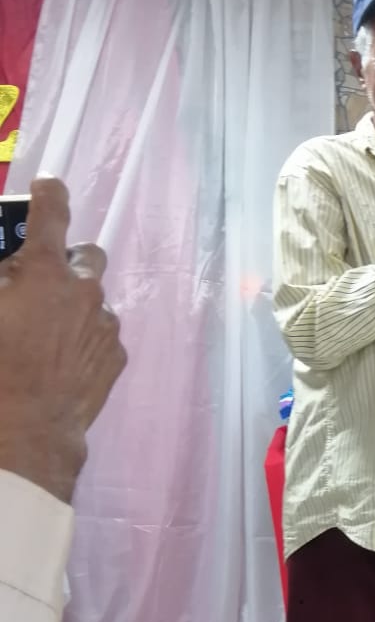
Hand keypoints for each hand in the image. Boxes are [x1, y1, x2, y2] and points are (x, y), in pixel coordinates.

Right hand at [0, 179, 126, 503]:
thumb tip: (10, 273)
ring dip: (75, 303)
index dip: (49, 195)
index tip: (48, 187)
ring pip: (95, 297)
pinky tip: (60, 359)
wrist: (26, 433)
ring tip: (46, 330)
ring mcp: (106, 325)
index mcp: (45, 272)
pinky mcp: (116, 357)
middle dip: (67, 260)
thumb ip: (2, 280)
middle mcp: (85, 291)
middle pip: (88, 254)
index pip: (51, 214)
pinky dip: (84, 335)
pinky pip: (102, 332)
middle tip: (40, 279)